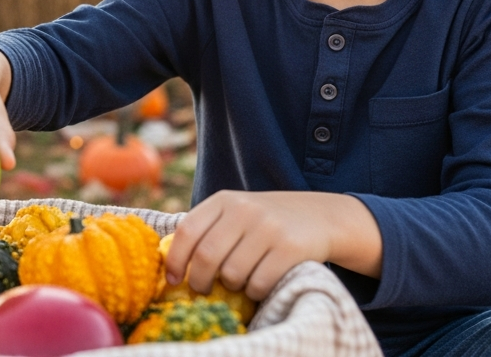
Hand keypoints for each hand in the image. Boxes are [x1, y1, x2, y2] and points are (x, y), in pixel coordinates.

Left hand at [163, 191, 382, 300]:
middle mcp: (244, 210)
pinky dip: (255, 291)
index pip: (187, 231)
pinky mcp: (291, 248)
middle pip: (207, 256)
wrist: (320, 216)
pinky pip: (259, 283)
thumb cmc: (266, 222)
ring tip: (238, 281)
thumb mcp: (235, 213)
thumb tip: (170, 263)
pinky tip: (259, 284)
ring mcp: (269, 228)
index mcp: (224, 200)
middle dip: (199, 281)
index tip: (172, 279)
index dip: (175, 259)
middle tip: (202, 290)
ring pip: (233, 274)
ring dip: (232, 286)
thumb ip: (207, 229)